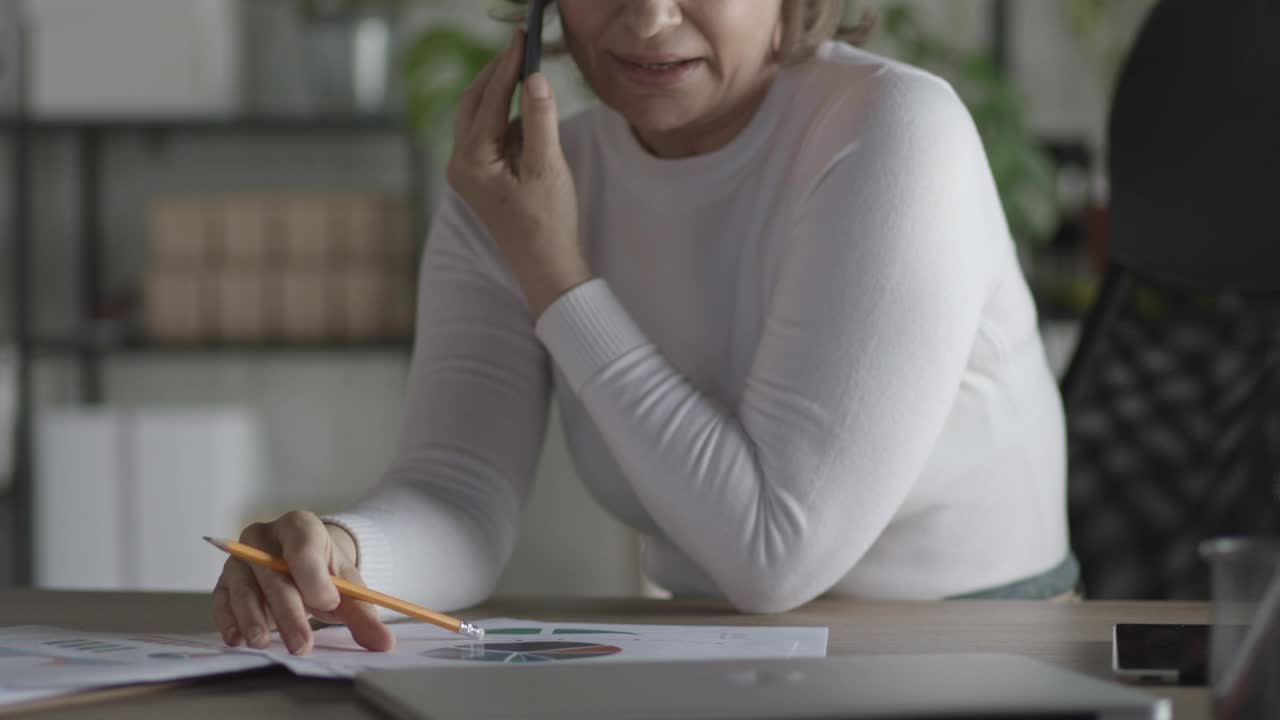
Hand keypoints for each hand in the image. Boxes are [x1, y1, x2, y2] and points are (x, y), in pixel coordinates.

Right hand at [211, 511, 393, 654]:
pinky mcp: (224, 581)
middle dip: (288, 611)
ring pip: (243, 588)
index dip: (313, 576)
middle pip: (273, 573)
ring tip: (264, 643)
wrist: (302, 568)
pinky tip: (238, 640)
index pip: (302, 546)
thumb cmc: (324, 575)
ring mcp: (240, 558)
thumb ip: (364, 615)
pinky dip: (228, 620)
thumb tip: (384, 643)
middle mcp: (264, 536)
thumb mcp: (348, 589)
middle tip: (301, 644)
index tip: (328, 603)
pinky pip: (222, 600)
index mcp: (300, 527)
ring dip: (253, 617)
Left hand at [447, 29, 591, 317]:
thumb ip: (540, 120)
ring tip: (525, 71)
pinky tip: (528, 112)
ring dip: (500, 94)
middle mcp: (459, 164)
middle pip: (473, 103)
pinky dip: (505, 118)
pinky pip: (488, 135)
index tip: (521, 38)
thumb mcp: (547, 166)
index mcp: (471, 161)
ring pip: (478, 117)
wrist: (545, 265)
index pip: (489, 100)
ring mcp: (466, 172)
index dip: (507, 66)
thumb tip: (534, 78)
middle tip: (519, 46)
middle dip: (496, 74)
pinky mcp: (478, 177)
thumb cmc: (547, 221)